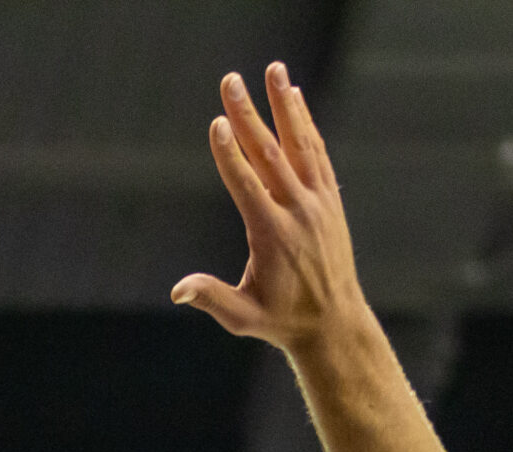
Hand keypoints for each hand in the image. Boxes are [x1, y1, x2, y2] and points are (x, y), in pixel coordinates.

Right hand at [172, 63, 366, 350]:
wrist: (334, 321)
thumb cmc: (281, 320)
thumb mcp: (243, 316)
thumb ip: (212, 298)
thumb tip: (178, 291)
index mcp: (272, 236)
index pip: (247, 186)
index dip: (230, 155)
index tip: (218, 123)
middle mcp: (298, 212)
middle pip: (269, 154)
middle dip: (248, 116)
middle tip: (231, 81)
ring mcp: (317, 202)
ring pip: (299, 144)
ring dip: (284, 105)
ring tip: (273, 70)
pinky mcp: (329, 198)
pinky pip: (316, 153)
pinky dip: (305, 124)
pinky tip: (295, 98)